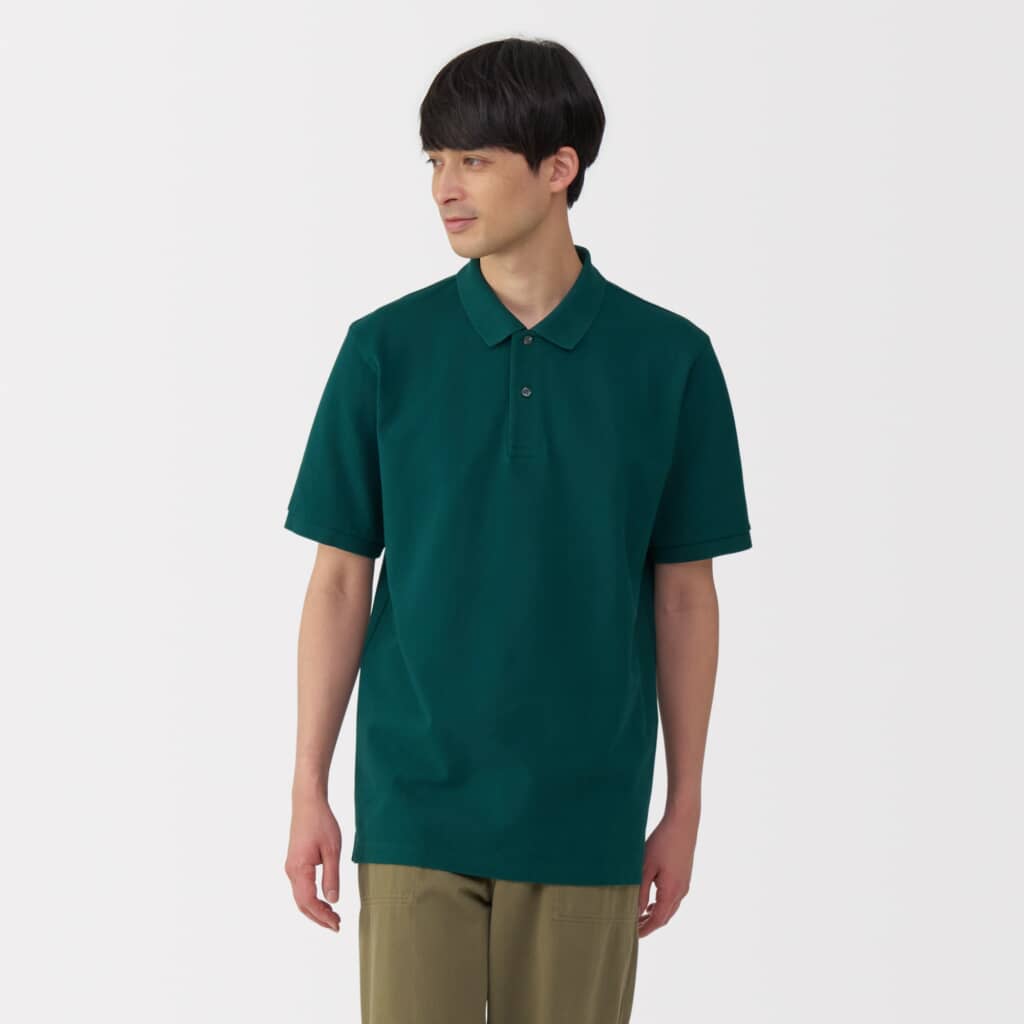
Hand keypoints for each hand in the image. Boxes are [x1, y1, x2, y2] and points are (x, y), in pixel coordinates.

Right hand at [284, 795, 341, 931]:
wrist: (307, 803)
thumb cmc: (321, 823)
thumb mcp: (332, 850)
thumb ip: (332, 877)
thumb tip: (333, 901)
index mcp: (299, 869)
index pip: (309, 902)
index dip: (322, 916)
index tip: (337, 924)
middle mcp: (291, 871)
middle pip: (302, 904)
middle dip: (318, 918)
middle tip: (336, 926)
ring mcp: (291, 867)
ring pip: (301, 897)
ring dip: (315, 910)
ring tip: (333, 917)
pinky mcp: (295, 863)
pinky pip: (301, 888)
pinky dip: (311, 899)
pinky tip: (324, 900)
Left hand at [637, 804, 698, 936]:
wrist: (683, 824)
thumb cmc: (662, 842)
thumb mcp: (646, 868)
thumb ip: (641, 892)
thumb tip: (635, 912)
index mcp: (672, 892)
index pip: (657, 920)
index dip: (645, 929)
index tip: (632, 936)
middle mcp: (681, 892)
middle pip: (665, 917)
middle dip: (649, 924)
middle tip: (632, 928)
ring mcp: (685, 885)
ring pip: (670, 908)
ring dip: (655, 914)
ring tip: (639, 916)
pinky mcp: (684, 877)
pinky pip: (673, 898)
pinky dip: (661, 905)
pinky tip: (651, 900)